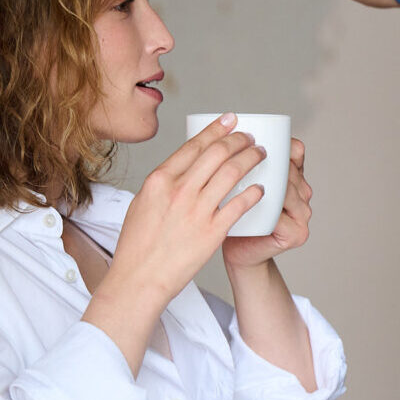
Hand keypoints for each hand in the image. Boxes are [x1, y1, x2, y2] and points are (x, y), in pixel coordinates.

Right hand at [102, 113, 265, 304]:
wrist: (139, 279)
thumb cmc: (138, 245)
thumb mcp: (142, 203)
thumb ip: (163, 184)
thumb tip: (182, 168)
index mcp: (159, 180)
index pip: (194, 145)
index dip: (217, 129)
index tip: (231, 120)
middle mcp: (178, 191)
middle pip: (217, 153)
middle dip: (239, 140)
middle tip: (250, 138)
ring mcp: (196, 211)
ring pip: (232, 173)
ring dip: (251, 159)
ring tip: (261, 156)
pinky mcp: (212, 232)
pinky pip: (240, 205)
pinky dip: (254, 193)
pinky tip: (262, 189)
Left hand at [222, 138, 312, 269]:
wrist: (238, 252)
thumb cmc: (233, 214)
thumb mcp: (238, 182)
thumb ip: (239, 159)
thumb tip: (221, 123)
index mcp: (295, 177)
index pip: (295, 152)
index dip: (279, 144)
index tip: (251, 138)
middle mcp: (305, 193)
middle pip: (289, 170)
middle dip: (267, 162)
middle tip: (234, 159)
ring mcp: (304, 214)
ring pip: (286, 190)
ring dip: (267, 183)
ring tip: (238, 180)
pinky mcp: (297, 234)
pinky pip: (282, 216)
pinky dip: (268, 209)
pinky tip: (250, 202)